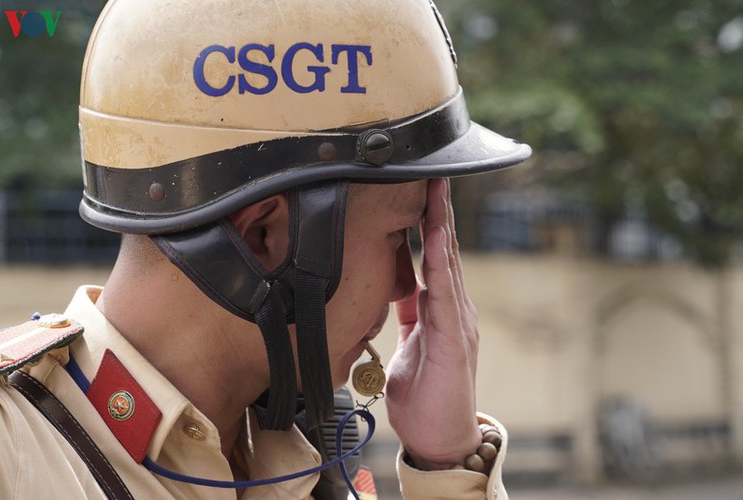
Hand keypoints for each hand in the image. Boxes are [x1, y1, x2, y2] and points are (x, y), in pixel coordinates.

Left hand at [384, 178, 481, 469]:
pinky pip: (444, 293)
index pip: (435, 256)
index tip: (420, 189)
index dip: (428, 222)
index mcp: (441, 309)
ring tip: (435, 190)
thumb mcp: (410, 346)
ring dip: (441, 225)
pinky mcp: (454, 340)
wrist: (440, 439)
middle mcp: (453, 309)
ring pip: (449, 263)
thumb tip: (400, 290)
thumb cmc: (426, 395)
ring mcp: (458, 322)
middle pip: (446, 250)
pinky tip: (435, 237)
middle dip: (437, 210)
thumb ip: (410, 316)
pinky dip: (440, 262)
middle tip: (431, 170)